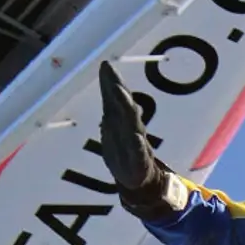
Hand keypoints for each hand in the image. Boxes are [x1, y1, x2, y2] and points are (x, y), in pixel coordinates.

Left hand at [97, 62, 162, 197]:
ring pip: (132, 126)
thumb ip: (110, 98)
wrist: (137, 179)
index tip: (105, 66)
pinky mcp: (140, 162)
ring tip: (120, 98)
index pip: (118, 98)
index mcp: (123, 119)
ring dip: (127, 111)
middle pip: (125, 107)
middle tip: (112, 77)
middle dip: (119, 92)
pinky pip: (139, 152)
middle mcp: (131, 127)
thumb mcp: (112, 121)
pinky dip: (137, 145)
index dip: (112, 82)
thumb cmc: (123, 148)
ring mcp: (136, 144)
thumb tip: (105, 68)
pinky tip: (136, 138)